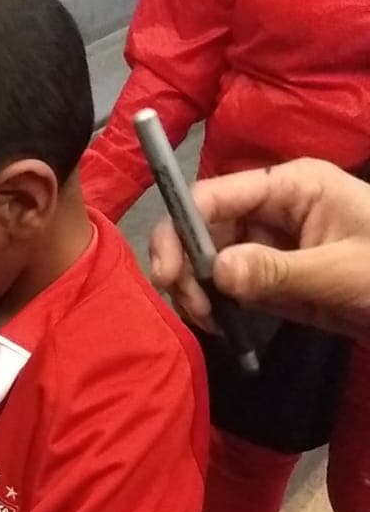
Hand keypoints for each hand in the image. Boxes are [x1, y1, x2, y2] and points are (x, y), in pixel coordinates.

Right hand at [149, 158, 369, 339]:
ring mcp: (271, 242)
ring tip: (211, 322)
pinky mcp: (271, 275)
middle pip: (202, 227)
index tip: (168, 274)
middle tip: (193, 309)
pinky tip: (221, 325)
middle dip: (186, 267)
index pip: (214, 195)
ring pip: (208, 257)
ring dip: (196, 289)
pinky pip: (227, 283)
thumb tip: (218, 272)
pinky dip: (214, 304)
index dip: (180, 230)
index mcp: (291, 186)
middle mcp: (273, 207)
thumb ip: (277, 272)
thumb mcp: (343, 272)